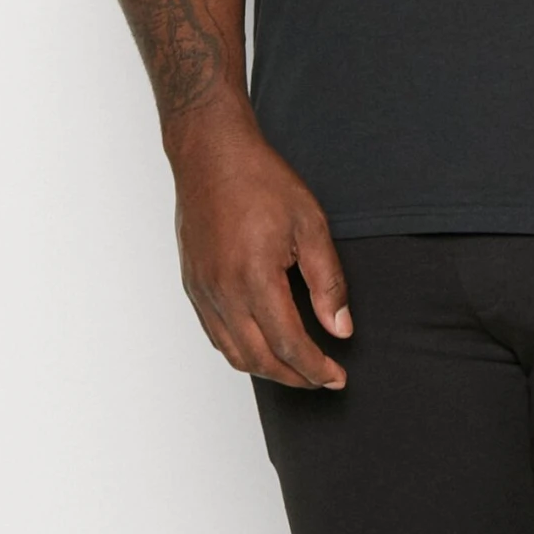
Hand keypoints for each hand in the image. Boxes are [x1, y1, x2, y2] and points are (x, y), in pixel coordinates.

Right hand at [168, 109, 351, 389]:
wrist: (211, 154)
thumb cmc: (260, 180)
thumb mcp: (310, 224)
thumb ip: (328, 282)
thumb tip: (340, 328)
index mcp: (254, 279)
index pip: (289, 345)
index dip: (315, 368)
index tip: (336, 377)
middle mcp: (223, 293)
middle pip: (259, 359)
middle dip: (295, 377)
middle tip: (322, 378)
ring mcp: (203, 291)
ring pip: (233, 353)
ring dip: (267, 369)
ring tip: (297, 368)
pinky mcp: (193, 285)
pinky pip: (216, 334)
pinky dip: (241, 350)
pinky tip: (262, 345)